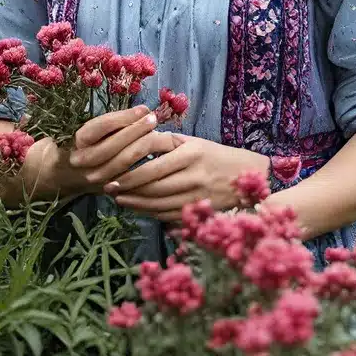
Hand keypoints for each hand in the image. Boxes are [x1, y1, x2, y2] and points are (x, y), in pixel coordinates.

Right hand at [36, 104, 180, 199]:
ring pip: (123, 163)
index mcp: (79, 140)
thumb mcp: (93, 129)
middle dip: (137, 131)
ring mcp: (95, 178)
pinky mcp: (108, 190)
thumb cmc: (86, 143)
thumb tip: (144, 112)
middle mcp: (84, 161)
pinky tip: (159, 156)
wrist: (67, 174)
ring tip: (161, 134)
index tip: (143, 108)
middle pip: (114, 146)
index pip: (102, 126)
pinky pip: (130, 178)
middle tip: (154, 119)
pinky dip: (146, 166)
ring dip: (145, 147)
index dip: (125, 117)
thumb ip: (114, 122)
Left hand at [104, 135, 270, 222]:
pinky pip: (167, 214)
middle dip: (127, 186)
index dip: (130, 167)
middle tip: (107, 186)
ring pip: (158, 201)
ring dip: (134, 201)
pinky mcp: (197, 211)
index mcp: (191, 152)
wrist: (248, 177)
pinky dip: (148, 212)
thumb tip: (134, 143)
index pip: (153, 161)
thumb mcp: (193, 141)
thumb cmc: (215, 156)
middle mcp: (194, 174)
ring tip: (117, 198)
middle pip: (152, 184)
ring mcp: (196, 196)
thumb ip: (166, 143)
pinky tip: (135, 208)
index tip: (112, 169)